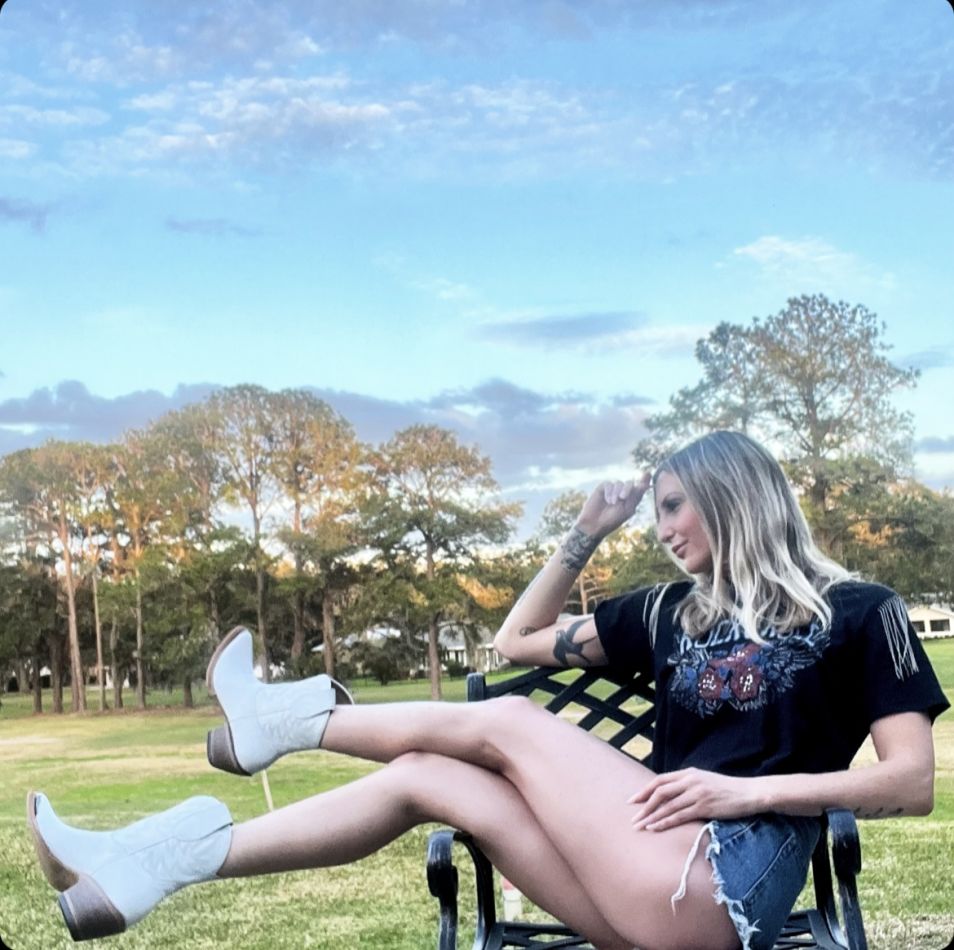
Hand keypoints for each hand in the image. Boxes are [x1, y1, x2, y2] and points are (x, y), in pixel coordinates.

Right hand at [575, 473, 650, 539]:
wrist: (596, 524)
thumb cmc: (613, 519)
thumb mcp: (628, 509)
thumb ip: (636, 496)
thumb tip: (646, 485)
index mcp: (632, 499)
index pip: (640, 487)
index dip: (644, 480)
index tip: (647, 473)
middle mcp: (623, 492)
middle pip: (630, 483)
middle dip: (627, 489)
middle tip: (622, 498)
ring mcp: (613, 490)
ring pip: (619, 483)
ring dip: (616, 493)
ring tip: (612, 503)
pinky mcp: (603, 488)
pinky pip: (609, 484)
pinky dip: (609, 492)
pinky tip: (607, 501)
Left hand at [628, 768, 762, 831]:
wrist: (750, 793)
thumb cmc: (728, 789)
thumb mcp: (705, 781)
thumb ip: (688, 784)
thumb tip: (671, 795)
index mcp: (689, 773)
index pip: (660, 780)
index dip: (644, 790)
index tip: (633, 800)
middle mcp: (690, 781)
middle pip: (659, 792)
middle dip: (643, 805)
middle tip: (632, 817)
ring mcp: (697, 794)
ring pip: (667, 805)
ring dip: (651, 817)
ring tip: (640, 826)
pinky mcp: (704, 807)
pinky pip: (679, 815)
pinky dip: (665, 822)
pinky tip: (655, 828)